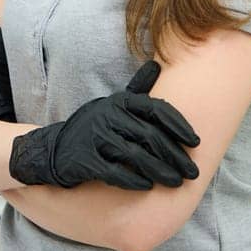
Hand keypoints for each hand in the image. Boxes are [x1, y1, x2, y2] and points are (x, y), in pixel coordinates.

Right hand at [9, 61, 200, 191]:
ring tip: (177, 182)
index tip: (196, 143)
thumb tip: (157, 64)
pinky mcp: (85, 159)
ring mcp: (95, 137)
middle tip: (192, 172)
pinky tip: (148, 186)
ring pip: (136, 155)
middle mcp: (108, 115)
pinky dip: (133, 179)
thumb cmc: (94, 127)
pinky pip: (114, 171)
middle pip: (150, 136)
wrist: (54, 149)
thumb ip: (138, 89)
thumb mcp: (114, 104)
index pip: (156, 110)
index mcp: (119, 101)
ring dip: (160, 171)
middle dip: (175, 155)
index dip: (179, 126)